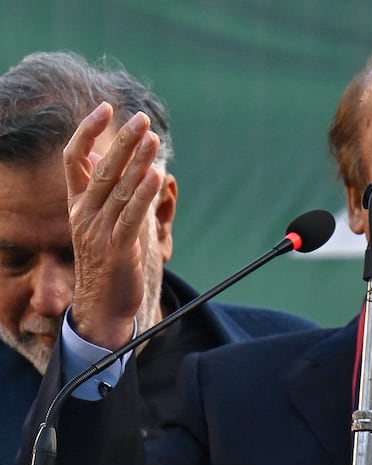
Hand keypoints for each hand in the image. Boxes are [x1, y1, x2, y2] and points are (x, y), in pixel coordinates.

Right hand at [63, 102, 162, 348]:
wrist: (102, 305)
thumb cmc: (107, 260)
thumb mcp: (101, 222)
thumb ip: (106, 193)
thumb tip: (111, 160)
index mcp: (78, 205)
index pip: (74, 160)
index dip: (87, 132)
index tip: (104, 110)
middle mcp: (84, 214)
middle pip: (101, 169)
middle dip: (122, 141)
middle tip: (141, 118)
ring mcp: (99, 231)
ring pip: (119, 189)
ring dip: (138, 161)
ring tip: (153, 138)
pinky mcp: (118, 248)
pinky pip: (131, 216)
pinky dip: (143, 194)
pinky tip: (155, 175)